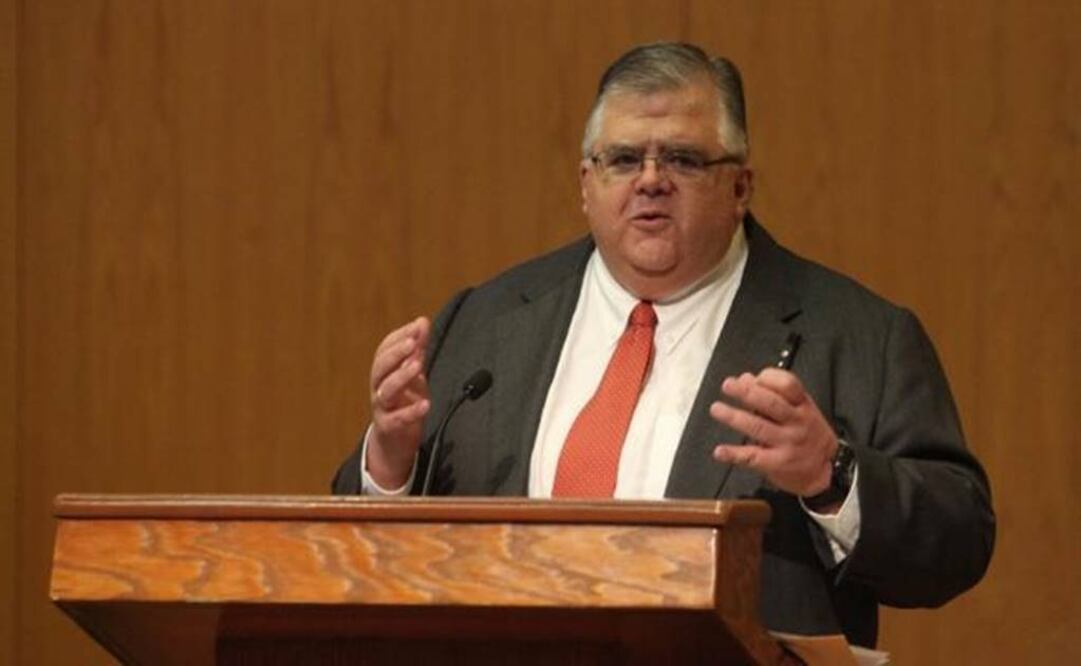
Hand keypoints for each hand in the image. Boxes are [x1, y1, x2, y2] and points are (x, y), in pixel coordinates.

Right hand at [367, 317, 431, 487]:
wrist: (394, 440)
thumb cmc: (403, 401)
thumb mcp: (412, 373)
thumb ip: (418, 349)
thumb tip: (422, 321)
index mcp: (383, 372)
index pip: (385, 349)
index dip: (400, 336)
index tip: (418, 325)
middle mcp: (378, 387)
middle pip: (380, 367)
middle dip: (396, 352)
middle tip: (412, 342)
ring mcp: (382, 408)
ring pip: (385, 390)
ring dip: (401, 376)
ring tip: (417, 366)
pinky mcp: (389, 427)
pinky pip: (397, 419)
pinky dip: (411, 412)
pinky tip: (426, 404)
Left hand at [709, 368, 837, 498]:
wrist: (824, 470)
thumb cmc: (807, 433)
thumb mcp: (798, 409)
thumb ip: (773, 393)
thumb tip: (744, 378)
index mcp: (803, 405)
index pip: (789, 385)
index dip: (768, 378)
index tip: (749, 377)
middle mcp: (797, 422)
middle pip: (771, 404)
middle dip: (746, 393)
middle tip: (727, 385)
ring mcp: (787, 443)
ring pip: (758, 427)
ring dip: (734, 417)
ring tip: (717, 409)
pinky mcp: (778, 463)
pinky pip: (753, 457)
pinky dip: (734, 454)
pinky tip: (720, 451)